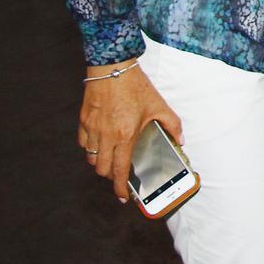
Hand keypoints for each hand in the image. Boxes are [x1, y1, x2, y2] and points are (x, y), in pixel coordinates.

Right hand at [78, 59, 182, 201]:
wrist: (112, 66)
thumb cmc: (136, 86)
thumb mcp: (159, 104)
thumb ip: (172, 124)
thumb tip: (180, 140)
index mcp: (125, 135)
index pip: (120, 170)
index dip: (121, 188)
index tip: (124, 197)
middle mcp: (106, 136)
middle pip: (102, 169)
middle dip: (111, 176)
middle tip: (119, 174)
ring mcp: (92, 128)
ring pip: (90, 158)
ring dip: (100, 162)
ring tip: (111, 157)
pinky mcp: (83, 120)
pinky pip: (83, 142)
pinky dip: (90, 148)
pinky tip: (100, 142)